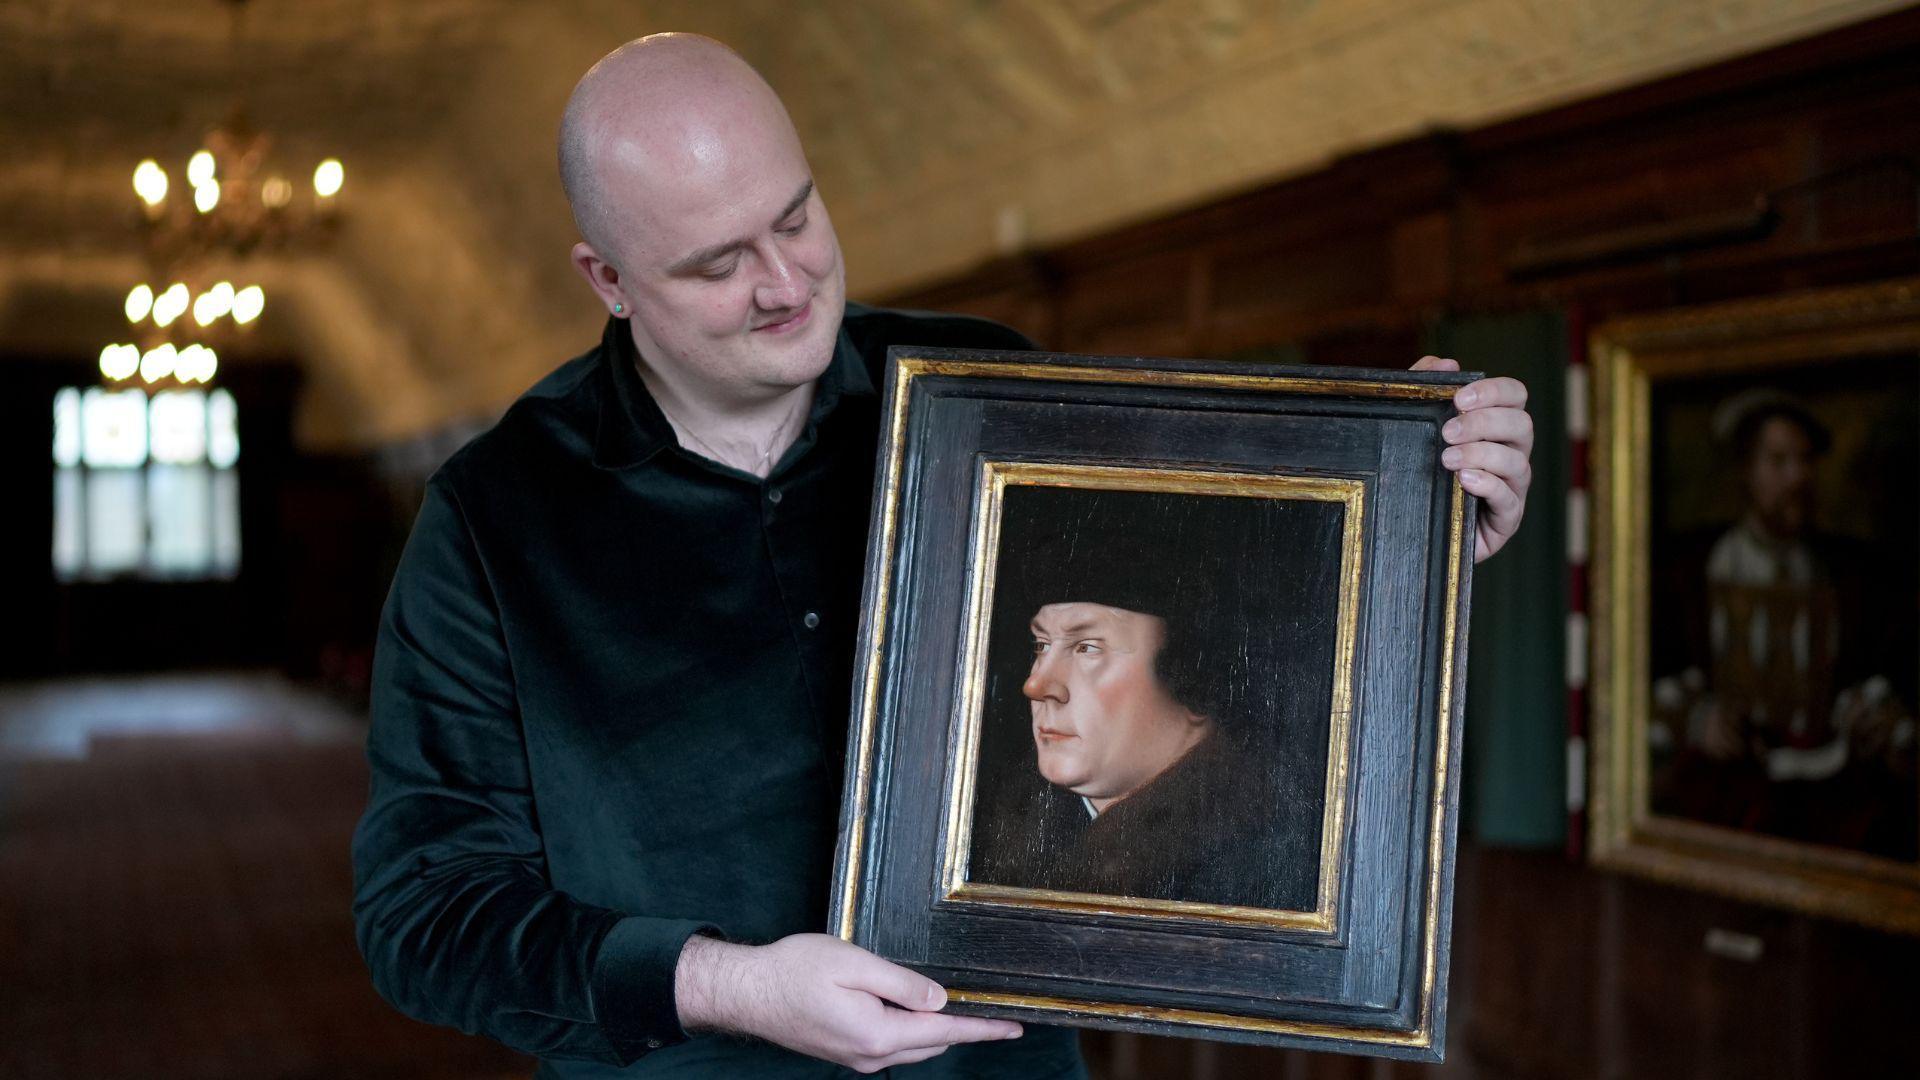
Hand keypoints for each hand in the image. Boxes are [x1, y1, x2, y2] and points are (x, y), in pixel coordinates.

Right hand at [674, 933, 1022, 1072]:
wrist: (748, 992)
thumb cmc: (793, 971)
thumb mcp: (853, 964)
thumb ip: (901, 983)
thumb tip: (940, 1000)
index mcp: (878, 1033)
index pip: (945, 1030)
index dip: (982, 1027)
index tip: (1013, 1026)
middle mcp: (871, 1055)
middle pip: (934, 1041)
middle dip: (964, 1026)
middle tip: (991, 1007)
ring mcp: (857, 1058)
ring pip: (914, 1045)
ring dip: (937, 1028)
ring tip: (958, 1005)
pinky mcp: (845, 1053)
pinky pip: (892, 1044)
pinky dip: (912, 1029)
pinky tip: (913, 1009)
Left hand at [1412, 356, 1533, 561]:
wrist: (1413, 531)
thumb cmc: (1423, 474)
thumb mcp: (1417, 429)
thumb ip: (1426, 391)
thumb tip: (1444, 363)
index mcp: (1497, 427)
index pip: (1515, 396)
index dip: (1494, 391)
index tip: (1460, 397)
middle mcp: (1513, 453)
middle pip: (1521, 425)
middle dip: (1484, 423)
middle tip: (1447, 431)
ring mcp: (1513, 487)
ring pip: (1517, 462)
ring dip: (1481, 454)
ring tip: (1447, 459)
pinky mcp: (1505, 519)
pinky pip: (1509, 499)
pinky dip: (1488, 485)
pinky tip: (1465, 480)